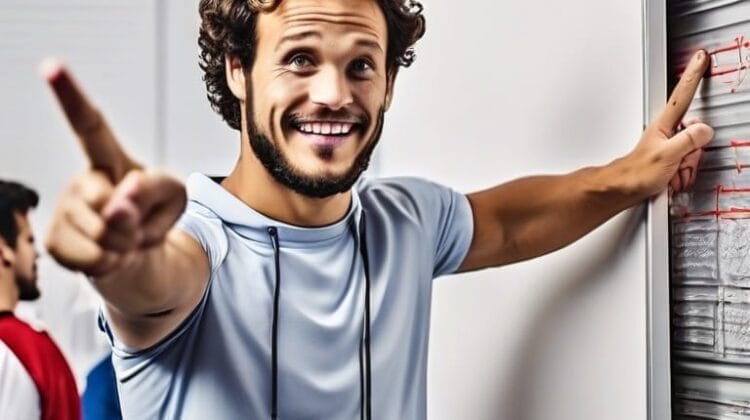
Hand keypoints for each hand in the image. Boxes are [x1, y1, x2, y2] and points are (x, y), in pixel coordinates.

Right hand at [42, 60, 186, 275]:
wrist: (136, 257)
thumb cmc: (153, 216)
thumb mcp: (175, 196)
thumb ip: (154, 190)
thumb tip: (118, 203)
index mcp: (109, 159)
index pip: (89, 125)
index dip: (70, 96)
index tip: (50, 66)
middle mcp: (80, 180)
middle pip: (109, 202)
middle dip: (135, 223)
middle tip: (138, 225)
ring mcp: (65, 210)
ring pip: (104, 234)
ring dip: (127, 246)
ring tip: (126, 241)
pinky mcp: (56, 241)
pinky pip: (94, 259)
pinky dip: (114, 264)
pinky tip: (111, 256)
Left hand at [626, 50, 713, 196]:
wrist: (622, 189)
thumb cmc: (636, 173)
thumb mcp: (668, 155)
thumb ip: (689, 139)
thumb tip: (704, 130)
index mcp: (665, 124)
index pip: (683, 93)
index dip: (693, 74)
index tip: (700, 57)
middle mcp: (666, 132)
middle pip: (697, 133)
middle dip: (693, 153)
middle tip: (678, 163)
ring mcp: (668, 146)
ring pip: (693, 152)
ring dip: (686, 167)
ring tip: (671, 172)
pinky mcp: (668, 160)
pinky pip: (686, 166)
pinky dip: (681, 175)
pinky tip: (670, 179)